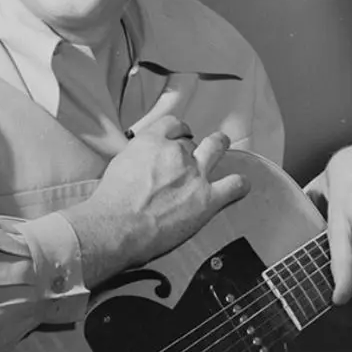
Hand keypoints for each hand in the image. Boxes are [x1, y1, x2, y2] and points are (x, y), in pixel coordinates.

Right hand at [66, 117, 248, 286]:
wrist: (118, 227)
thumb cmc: (110, 203)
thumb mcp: (118, 166)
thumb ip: (137, 158)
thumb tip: (142, 164)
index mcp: (151, 142)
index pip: (172, 125)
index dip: (178, 130)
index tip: (179, 135)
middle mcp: (176, 153)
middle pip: (190, 142)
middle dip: (191, 148)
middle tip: (191, 156)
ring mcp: (195, 174)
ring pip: (216, 148)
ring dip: (220, 146)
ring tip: (223, 145)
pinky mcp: (208, 198)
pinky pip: (234, 185)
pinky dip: (239, 184)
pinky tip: (241, 185)